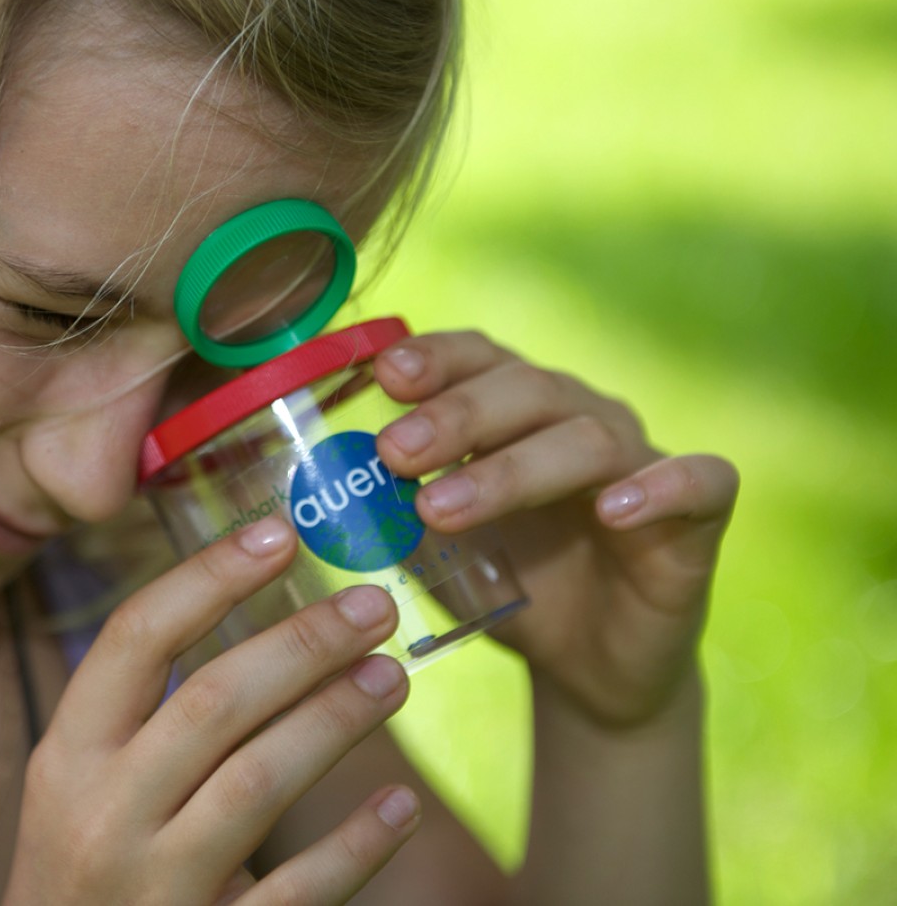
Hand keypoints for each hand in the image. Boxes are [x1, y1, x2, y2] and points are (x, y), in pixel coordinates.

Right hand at [3, 519, 421, 904]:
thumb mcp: (80, 788)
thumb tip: (243, 606)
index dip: (210, 576)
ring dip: (336, 718)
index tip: (279, 534)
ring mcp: (155, 886)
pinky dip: (356, 845)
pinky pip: (299, 891)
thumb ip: (141, 719)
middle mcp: (103, 815)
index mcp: (66, 758)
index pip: (135, 638)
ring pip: (259, 780)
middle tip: (375, 606)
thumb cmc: (84, 873)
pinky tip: (401, 806)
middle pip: (215, 701)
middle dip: (304, 642)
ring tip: (393, 676)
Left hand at [374, 331, 737, 729]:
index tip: (385, 375)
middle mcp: (580, 418)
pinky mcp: (698, 519)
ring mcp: (642, 462)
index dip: (437, 357)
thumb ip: (391, 509)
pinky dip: (661, 488)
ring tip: (443, 506)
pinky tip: (614, 509)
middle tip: (394, 452)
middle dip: (455, 416)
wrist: (587, 668)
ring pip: (587, 437)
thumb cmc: (507, 585)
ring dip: (511, 467)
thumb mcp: (436, 546)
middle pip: (525, 389)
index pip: (479, 358)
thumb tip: (323, 488)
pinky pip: (702, 482)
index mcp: (517, 411)